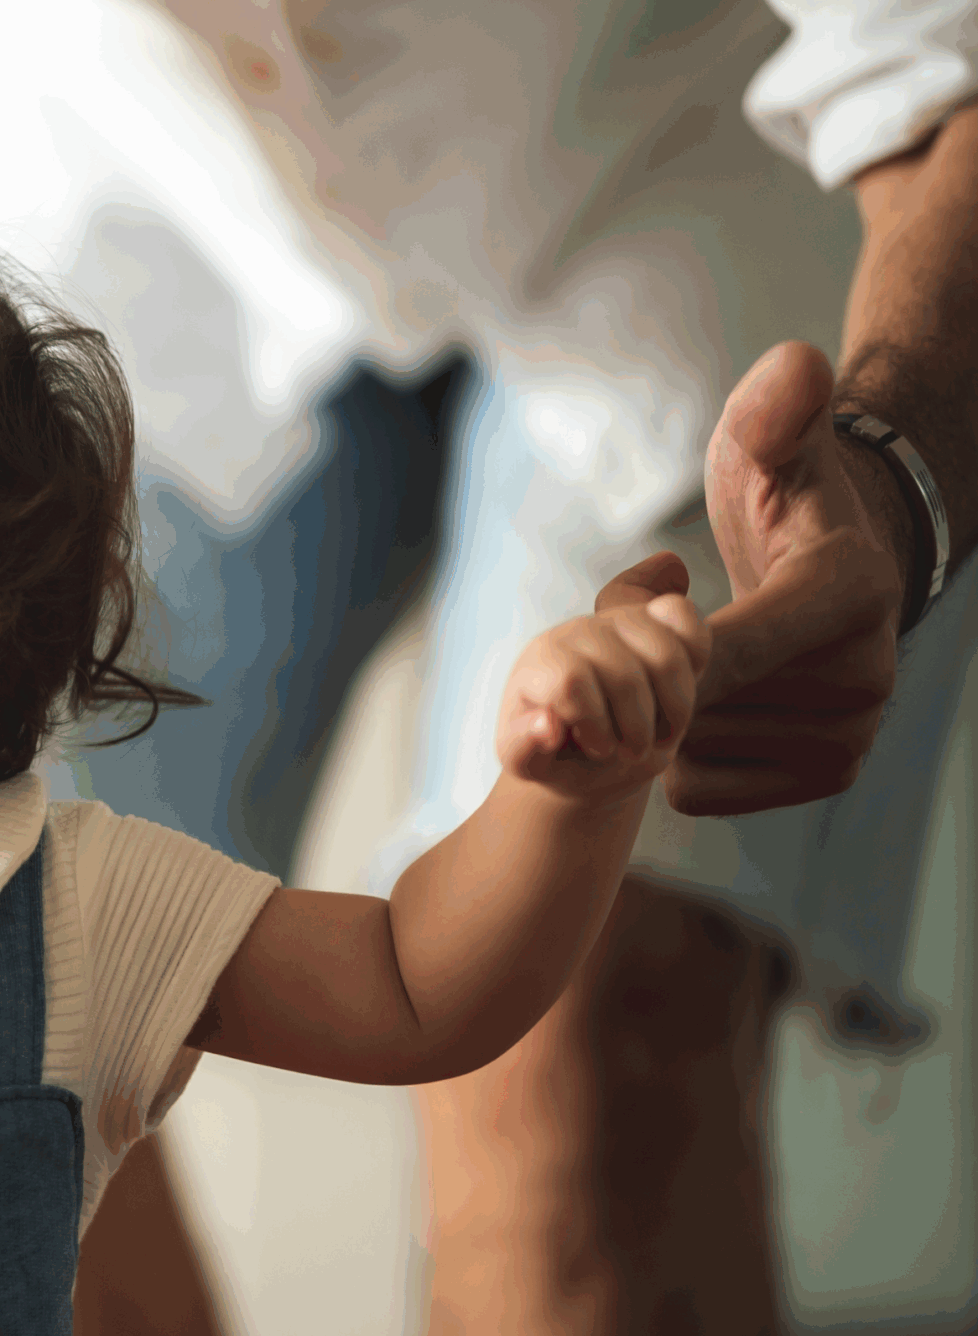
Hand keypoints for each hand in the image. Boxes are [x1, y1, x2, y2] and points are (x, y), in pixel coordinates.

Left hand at [499, 553, 711, 805]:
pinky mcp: (655, 615)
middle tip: (632, 751)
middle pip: (625, 677)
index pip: (570, 682)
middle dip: (638, 729)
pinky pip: (684, 617)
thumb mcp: (531, 765)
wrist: (594, 742)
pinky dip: (696, 658)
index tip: (598, 748)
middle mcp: (576, 632)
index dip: (595, 724)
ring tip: (660, 733)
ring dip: (675, 709)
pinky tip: (677, 692)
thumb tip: (545, 725)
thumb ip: (524, 750)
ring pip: (666, 655)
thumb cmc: (560, 753)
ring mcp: (618, 619)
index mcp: (539, 663)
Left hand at [671, 342, 901, 814]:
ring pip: (689, 751)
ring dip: (663, 711)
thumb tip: (795, 366)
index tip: (650, 607)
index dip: (657, 643)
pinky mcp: (825, 776)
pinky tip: (706, 705)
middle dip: (652, 668)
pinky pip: (699, 789)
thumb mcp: (772, 446)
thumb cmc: (788, 496)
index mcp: (848, 596)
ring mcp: (849, 737)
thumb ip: (774, 412)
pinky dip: (678, 755)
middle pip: (692, 706)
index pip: (723, 650)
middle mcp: (865, 677)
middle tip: (669, 622)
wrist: (842, 563)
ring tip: (698, 658)